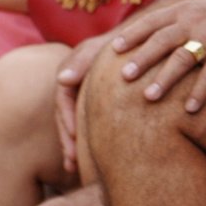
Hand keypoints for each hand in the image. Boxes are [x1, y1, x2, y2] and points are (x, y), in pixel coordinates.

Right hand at [53, 32, 115, 174]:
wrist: (142, 37)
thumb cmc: (124, 40)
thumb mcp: (103, 47)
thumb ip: (85, 60)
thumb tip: (62, 80)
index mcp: (72, 69)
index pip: (63, 100)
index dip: (66, 121)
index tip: (74, 140)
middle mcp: (75, 83)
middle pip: (65, 116)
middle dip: (67, 140)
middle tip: (72, 163)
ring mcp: (84, 93)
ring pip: (74, 122)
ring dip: (73, 144)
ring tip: (74, 168)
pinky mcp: (96, 101)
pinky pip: (87, 122)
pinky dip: (85, 139)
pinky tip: (88, 159)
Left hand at [106, 0, 205, 111]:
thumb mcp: (197, 10)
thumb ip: (174, 22)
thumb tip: (145, 40)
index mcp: (184, 11)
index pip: (152, 22)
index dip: (132, 35)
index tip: (114, 49)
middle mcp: (194, 22)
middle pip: (162, 41)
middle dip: (142, 59)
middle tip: (122, 77)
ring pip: (183, 58)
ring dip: (165, 79)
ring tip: (149, 97)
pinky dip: (200, 92)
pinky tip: (190, 109)